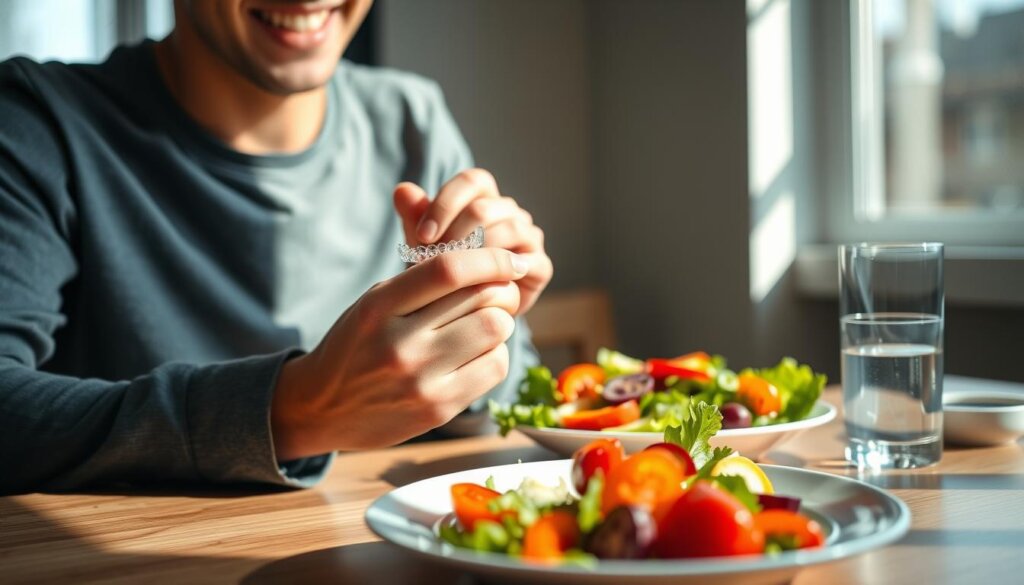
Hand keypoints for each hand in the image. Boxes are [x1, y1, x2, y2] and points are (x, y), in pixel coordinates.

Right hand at [271, 248, 527, 458]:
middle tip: (498, 294)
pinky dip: (495, 354)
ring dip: (500, 322)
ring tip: (483, 325)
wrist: (321, 408)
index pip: (449, 269)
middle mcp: (400, 342)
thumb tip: (487, 255)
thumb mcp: (374, 302)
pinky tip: (477, 354)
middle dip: (501, 290)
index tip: (510, 260)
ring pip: (496, 330)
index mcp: (379, 306)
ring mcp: (420, 379)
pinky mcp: (438, 409)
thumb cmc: (357, 344)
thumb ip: (421, 277)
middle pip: (482, 297)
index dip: (490, 259)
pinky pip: (495, 367)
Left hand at [393, 168, 552, 314]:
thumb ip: (414, 217)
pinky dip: (500, 275)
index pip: (472, 181)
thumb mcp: (424, 247)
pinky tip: (478, 289)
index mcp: (484, 198)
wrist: (465, 317)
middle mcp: (510, 213)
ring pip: (508, 230)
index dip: (446, 204)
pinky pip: (526, 262)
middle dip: (455, 235)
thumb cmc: (443, 275)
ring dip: (477, 254)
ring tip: (453, 277)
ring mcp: (530, 237)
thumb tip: (401, 189)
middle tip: (434, 263)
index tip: (423, 235)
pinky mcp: (541, 267)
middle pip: (486, 207)